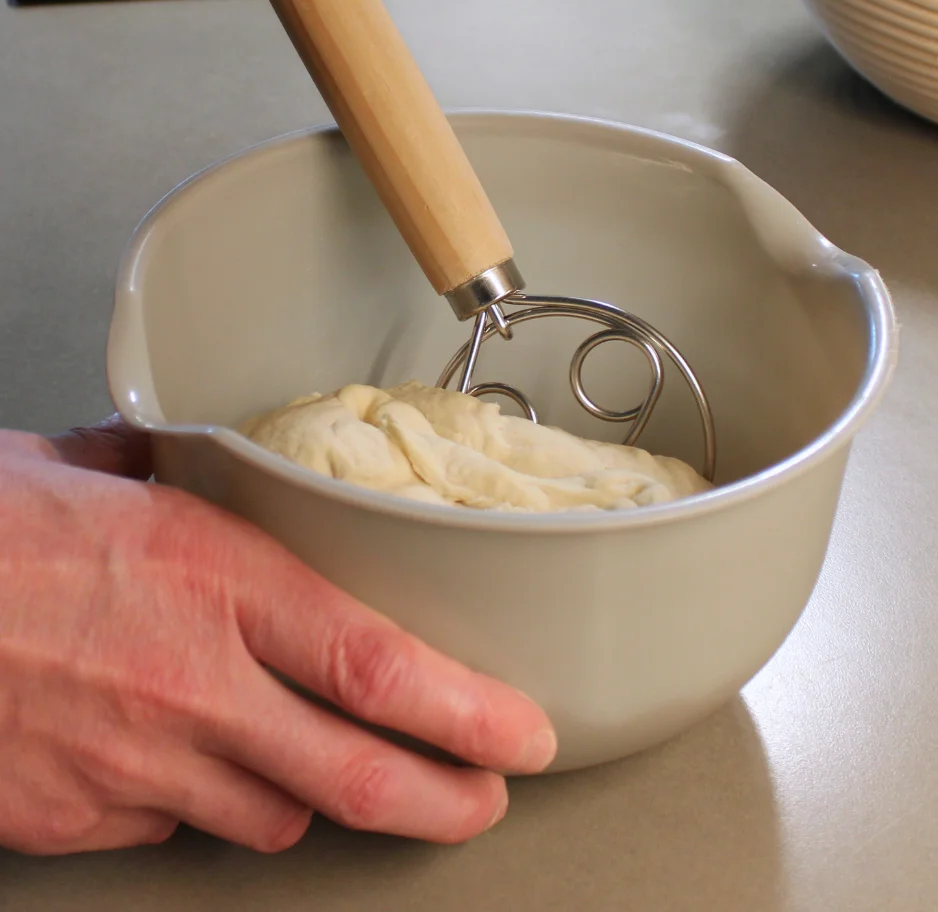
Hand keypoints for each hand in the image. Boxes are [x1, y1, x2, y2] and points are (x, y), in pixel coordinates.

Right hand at [0, 417, 554, 854]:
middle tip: (482, 803)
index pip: (375, 665)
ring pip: (272, 810)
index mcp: (211, 578)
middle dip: (439, 798)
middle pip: (353, 770)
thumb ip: (163, 474)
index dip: (465, 711)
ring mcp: (130, 763)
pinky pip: (178, 825)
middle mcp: (186, 680)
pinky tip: (199, 764)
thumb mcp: (85, 471)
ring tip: (334, 765)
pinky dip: (210, 801)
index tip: (519, 732)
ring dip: (313, 791)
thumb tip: (189, 458)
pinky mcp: (71, 818)